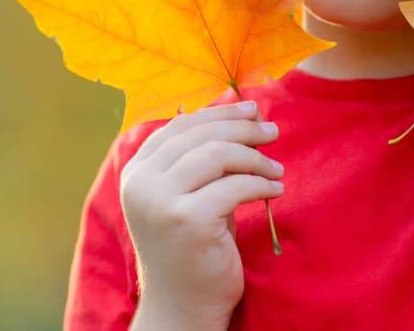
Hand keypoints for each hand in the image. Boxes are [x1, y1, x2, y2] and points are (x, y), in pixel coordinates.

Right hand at [119, 100, 283, 325]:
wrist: (183, 306)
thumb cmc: (193, 246)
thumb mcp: (192, 192)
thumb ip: (206, 154)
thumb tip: (243, 107)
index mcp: (136, 172)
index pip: (180, 126)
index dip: (219, 113)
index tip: (253, 110)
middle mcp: (141, 183)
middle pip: (201, 135)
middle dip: (243, 128)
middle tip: (273, 131)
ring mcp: (160, 202)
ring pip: (219, 155)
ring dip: (256, 158)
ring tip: (276, 170)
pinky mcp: (187, 221)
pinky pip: (235, 187)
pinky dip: (261, 185)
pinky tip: (276, 191)